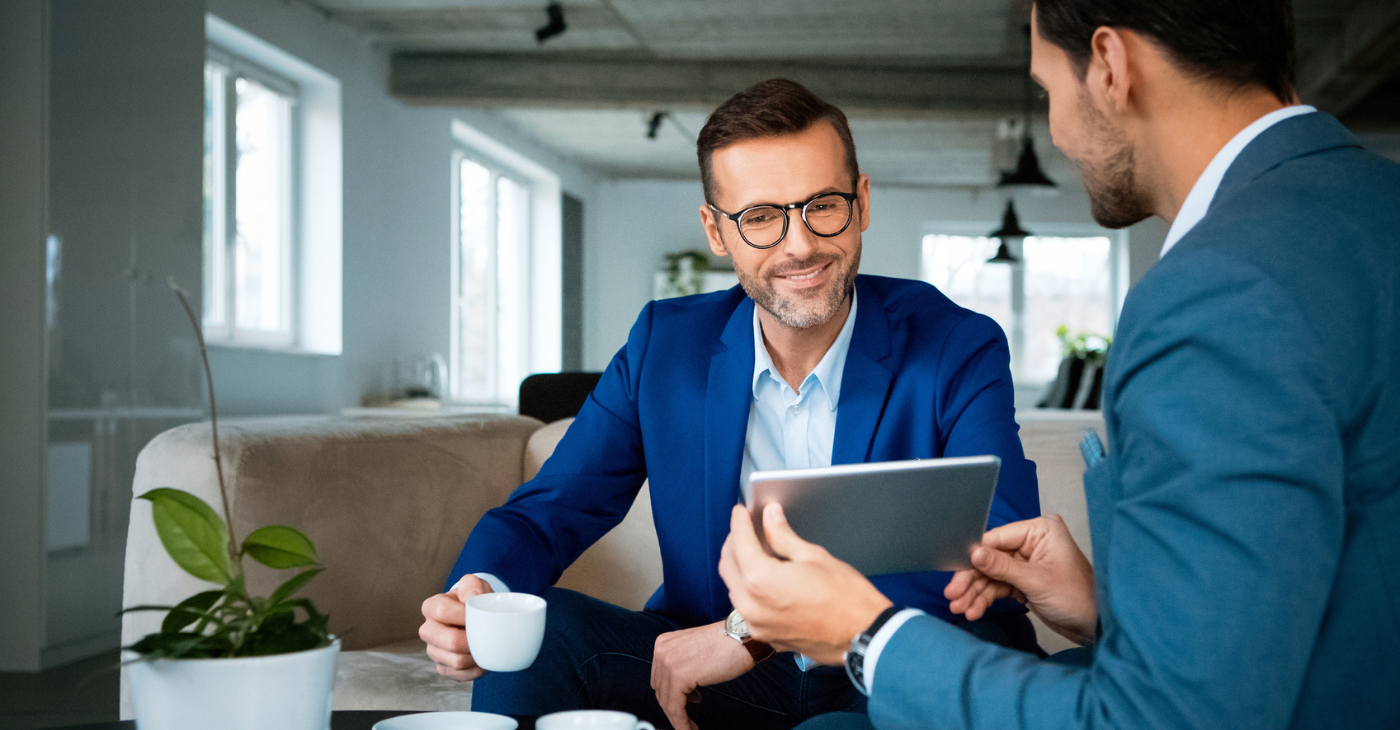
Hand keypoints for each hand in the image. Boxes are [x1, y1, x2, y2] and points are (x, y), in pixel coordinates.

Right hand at [419, 575, 493, 679]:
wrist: (476, 617)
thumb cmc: (474, 599)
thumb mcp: (474, 585)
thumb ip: (471, 585)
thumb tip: (470, 598)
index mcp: (431, 607)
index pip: (441, 611)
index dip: (463, 615)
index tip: (480, 614)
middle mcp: (428, 630)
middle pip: (450, 641)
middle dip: (473, 640)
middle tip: (488, 635)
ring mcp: (433, 651)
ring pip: (456, 661)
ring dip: (476, 657)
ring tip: (488, 648)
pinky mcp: (443, 668)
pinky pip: (459, 674)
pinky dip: (475, 670)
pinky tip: (483, 660)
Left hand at [650, 621, 754, 729]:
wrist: (742, 638)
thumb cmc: (727, 644)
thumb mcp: (695, 651)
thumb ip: (683, 665)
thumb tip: (683, 689)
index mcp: (664, 643)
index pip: (659, 678)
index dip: (670, 695)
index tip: (683, 705)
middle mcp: (661, 651)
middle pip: (661, 690)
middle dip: (674, 706)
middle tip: (687, 717)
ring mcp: (668, 663)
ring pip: (666, 701)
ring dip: (678, 718)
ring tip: (690, 726)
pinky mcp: (679, 677)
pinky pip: (675, 708)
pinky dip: (681, 722)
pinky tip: (690, 728)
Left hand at [719, 503, 891, 665]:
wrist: (864, 637)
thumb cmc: (846, 598)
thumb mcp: (814, 556)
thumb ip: (783, 536)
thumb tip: (770, 516)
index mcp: (761, 580)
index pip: (739, 542)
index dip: (739, 522)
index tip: (741, 511)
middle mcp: (752, 605)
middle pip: (728, 565)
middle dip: (734, 542)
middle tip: (746, 528)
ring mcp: (758, 624)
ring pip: (734, 587)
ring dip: (739, 566)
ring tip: (756, 550)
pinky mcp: (768, 636)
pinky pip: (747, 607)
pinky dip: (749, 588)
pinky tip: (765, 577)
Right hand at [944, 514, 1097, 644]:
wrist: (1096, 626)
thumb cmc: (1079, 597)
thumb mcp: (1036, 581)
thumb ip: (1002, 567)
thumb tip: (974, 554)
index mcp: (1040, 531)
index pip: (996, 539)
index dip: (975, 556)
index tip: (956, 572)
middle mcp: (1031, 543)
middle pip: (990, 558)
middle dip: (972, 579)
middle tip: (953, 594)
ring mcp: (1026, 563)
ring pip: (991, 575)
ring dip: (975, 592)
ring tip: (961, 608)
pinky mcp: (1024, 581)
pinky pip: (998, 587)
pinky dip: (985, 599)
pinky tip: (974, 610)